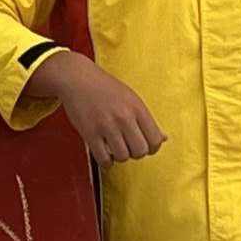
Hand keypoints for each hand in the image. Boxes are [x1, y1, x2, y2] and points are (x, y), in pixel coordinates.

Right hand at [25, 52, 166, 163]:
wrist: (77, 78)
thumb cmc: (104, 87)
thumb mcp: (131, 98)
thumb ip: (146, 119)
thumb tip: (163, 138)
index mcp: (137, 108)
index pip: (155, 140)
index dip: (151, 148)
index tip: (143, 146)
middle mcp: (124, 118)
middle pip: (140, 151)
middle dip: (135, 153)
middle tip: (127, 146)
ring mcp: (107, 126)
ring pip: (123, 156)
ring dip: (119, 156)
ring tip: (113, 147)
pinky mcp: (90, 133)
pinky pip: (104, 159)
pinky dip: (106, 162)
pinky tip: (104, 153)